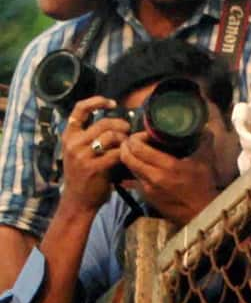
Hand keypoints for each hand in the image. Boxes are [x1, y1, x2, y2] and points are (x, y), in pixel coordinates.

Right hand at [60, 96, 129, 212]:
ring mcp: (83, 155)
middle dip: (121, 125)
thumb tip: (116, 121)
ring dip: (124, 140)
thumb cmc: (83, 174)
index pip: (80, 109)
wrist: (78, 200)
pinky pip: (116, 153)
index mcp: (69, 136)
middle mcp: (73, 143)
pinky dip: (125, 154)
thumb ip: (91, 136)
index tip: (112, 103)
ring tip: (127, 146)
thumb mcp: (78, 152)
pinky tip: (126, 158)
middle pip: (104, 123)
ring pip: (111, 136)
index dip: (97, 101)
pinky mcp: (94, 168)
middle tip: (128, 132)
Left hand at [118, 131, 219, 227]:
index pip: (138, 148)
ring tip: (135, 152)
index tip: (144, 134)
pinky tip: (141, 166)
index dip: (136, 138)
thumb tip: (204, 127)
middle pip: (127, 157)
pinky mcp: (147, 197)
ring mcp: (148, 189)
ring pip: (129, 169)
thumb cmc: (204, 187)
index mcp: (167, 166)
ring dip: (129, 158)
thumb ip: (204, 141)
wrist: (201, 212)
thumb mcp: (206, 161)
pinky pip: (134, 180)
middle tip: (132, 140)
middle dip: (126, 146)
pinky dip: (135, 171)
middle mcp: (153, 177)